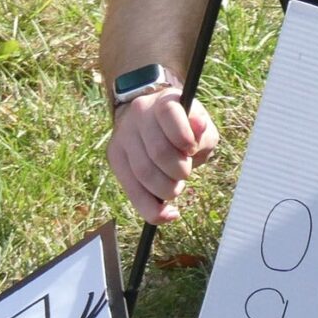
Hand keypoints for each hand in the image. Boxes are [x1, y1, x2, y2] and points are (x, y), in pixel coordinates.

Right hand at [108, 88, 220, 223]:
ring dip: (168, 190)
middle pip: (158, 152)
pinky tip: (169, 214)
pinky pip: (133, 193)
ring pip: (144, 174)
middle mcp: (138, 116)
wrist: (149, 120)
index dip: (185, 138)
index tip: (191, 150)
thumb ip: (202, 131)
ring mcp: (123, 138)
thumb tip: (199, 127)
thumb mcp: (198, 124)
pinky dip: (153, 210)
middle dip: (179, 171)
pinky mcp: (115, 158)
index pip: (169, 115)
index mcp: (162, 102)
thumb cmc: (182, 128)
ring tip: (176, 188)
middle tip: (185, 174)